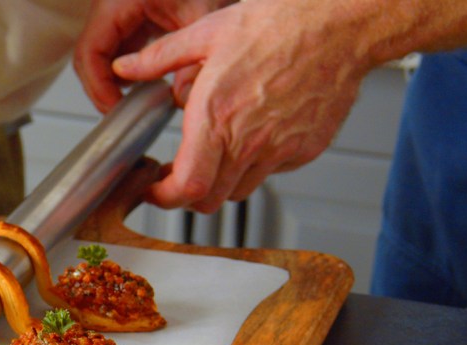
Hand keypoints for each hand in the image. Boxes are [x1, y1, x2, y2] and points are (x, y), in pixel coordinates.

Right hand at [74, 0, 225, 112]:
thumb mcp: (202, 13)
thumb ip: (193, 56)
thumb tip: (182, 99)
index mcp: (117, 4)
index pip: (90, 52)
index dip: (98, 86)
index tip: (116, 108)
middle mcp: (110, 9)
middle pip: (87, 59)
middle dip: (100, 90)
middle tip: (121, 115)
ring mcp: (116, 16)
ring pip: (97, 58)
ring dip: (109, 83)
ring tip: (131, 105)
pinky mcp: (127, 21)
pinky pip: (114, 52)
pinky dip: (122, 73)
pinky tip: (141, 86)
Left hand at [103, 0, 370, 211]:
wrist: (341, 23)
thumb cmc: (281, 23)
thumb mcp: (206, 32)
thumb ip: (159, 57)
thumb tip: (125, 67)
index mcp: (216, 115)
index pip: (187, 186)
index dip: (164, 197)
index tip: (153, 189)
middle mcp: (248, 140)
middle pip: (208, 199)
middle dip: (186, 194)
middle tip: (176, 176)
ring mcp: (280, 149)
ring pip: (238, 191)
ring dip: (219, 182)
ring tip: (213, 154)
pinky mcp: (305, 150)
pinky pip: (270, 173)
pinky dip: (254, 166)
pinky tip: (251, 137)